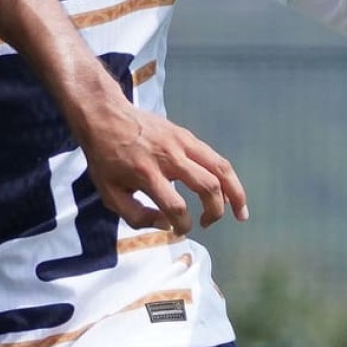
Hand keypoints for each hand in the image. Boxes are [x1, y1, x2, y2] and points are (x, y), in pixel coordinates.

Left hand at [78, 101, 247, 236]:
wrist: (106, 116)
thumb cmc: (105, 158)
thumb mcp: (109, 193)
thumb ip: (136, 216)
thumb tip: (166, 225)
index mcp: (147, 174)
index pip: (176, 206)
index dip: (182, 225)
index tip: (179, 230)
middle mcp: (169, 157)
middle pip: (207, 186)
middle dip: (215, 211)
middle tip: (207, 223)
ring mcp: (182, 143)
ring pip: (220, 168)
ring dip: (235, 193)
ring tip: (241, 213)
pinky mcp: (187, 136)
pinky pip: (214, 158)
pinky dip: (226, 177)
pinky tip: (229, 192)